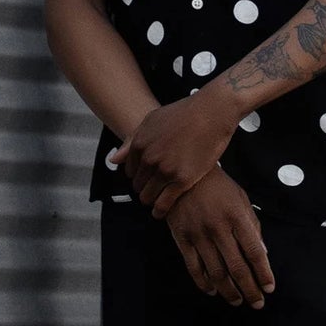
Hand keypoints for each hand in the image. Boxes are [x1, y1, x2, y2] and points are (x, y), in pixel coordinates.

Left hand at [111, 84, 241, 217]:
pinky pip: (164, 204)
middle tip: (155, 189)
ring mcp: (165, 170)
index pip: (130, 172)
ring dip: (151, 201)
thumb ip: (131, 141)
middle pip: (138, 185)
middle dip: (144, 188)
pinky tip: (161, 213)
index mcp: (139, 144)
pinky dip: (160, 211)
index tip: (146, 179)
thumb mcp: (152, 120)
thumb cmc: (184, 114)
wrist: (212, 112)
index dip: (138, 176)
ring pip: (147, 196)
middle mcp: (149, 159)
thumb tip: (114, 160)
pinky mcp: (182, 180)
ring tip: (157, 202)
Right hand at [166, 168, 274, 308]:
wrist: (182, 174)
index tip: (269, 288)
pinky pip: (193, 267)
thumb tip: (264, 254)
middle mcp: (218, 227)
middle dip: (250, 289)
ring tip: (237, 301)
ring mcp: (198, 234)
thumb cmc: (217, 187)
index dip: (264, 273)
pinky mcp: (182, 238)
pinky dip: (203, 283)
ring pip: (216, 272)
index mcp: (237, 216)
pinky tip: (212, 291)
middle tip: (257, 302)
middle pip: (237, 267)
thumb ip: (253, 226)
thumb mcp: (241, 199)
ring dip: (229, 291)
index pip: (255, 252)